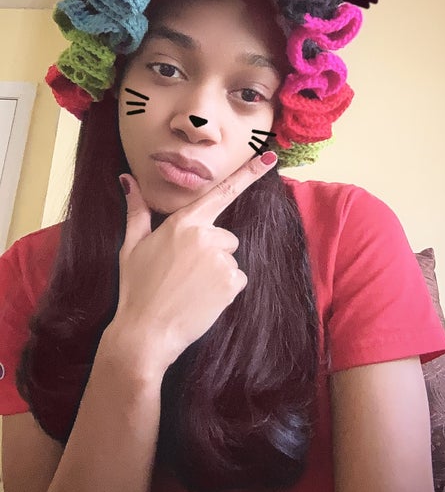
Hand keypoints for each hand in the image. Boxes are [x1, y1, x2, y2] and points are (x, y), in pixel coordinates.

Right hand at [109, 152, 277, 374]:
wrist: (145, 332)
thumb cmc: (136, 288)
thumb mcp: (131, 245)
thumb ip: (136, 210)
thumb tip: (127, 178)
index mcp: (182, 223)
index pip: (220, 193)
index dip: (248, 174)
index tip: (270, 158)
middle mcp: (204, 236)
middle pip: (224, 236)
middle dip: (211, 251)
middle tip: (184, 273)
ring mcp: (220, 259)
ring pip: (230, 259)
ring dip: (216, 272)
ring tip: (190, 288)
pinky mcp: (231, 283)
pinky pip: (236, 279)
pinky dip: (224, 289)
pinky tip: (202, 299)